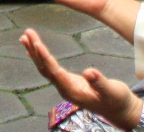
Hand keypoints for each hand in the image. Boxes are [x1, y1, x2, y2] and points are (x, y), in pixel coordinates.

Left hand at [20, 29, 143, 130]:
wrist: (118, 109)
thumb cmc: (116, 100)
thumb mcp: (111, 91)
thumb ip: (100, 83)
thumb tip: (89, 72)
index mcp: (73, 92)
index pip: (55, 72)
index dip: (45, 58)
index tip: (37, 43)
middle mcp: (65, 89)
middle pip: (45, 69)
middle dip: (35, 50)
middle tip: (27, 32)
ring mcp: (65, 86)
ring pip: (45, 68)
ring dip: (34, 52)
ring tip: (25, 36)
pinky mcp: (67, 82)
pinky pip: (49, 68)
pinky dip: (41, 57)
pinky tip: (34, 49)